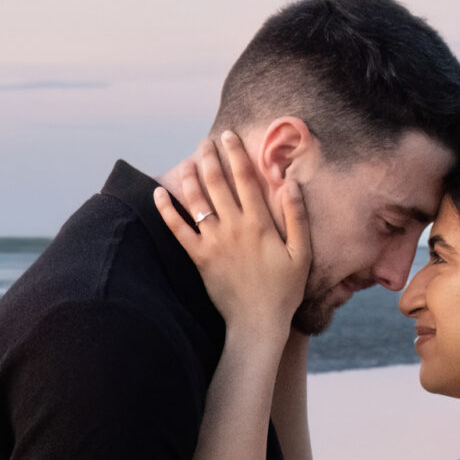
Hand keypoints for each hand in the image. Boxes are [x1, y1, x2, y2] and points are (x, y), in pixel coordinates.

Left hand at [155, 133, 310, 336]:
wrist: (257, 323)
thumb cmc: (284, 290)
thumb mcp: (301, 253)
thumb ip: (297, 217)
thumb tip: (291, 183)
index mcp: (259, 223)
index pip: (245, 179)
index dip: (236, 154)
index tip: (228, 136)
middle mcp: (233, 227)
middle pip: (217, 183)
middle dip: (209, 158)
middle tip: (204, 142)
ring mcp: (213, 242)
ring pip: (196, 201)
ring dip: (189, 177)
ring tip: (187, 161)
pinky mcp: (198, 258)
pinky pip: (177, 230)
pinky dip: (166, 211)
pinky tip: (158, 194)